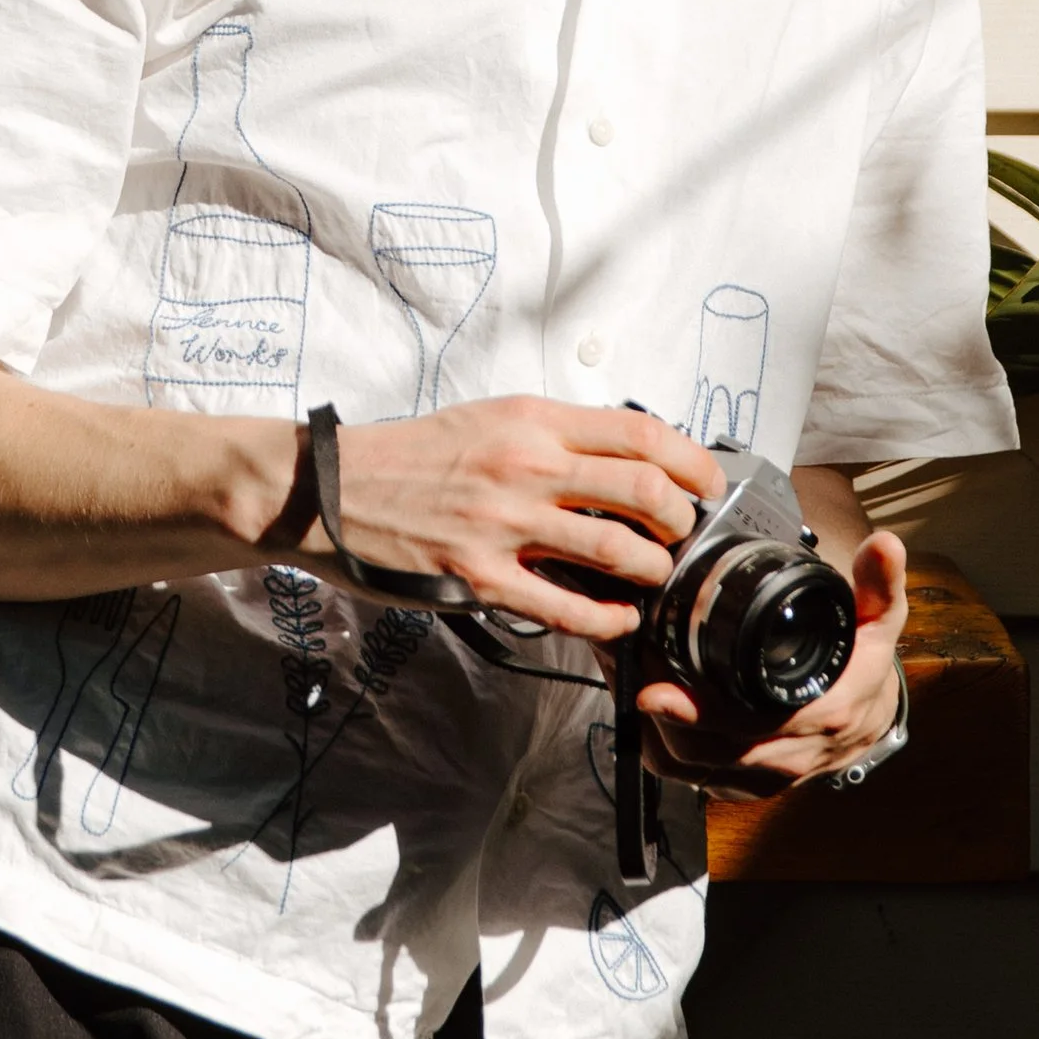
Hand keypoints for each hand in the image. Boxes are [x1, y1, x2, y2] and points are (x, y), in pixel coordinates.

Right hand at [324, 398, 722, 642]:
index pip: (641, 432)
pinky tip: (618, 619)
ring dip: (651, 570)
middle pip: (644, 489)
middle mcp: (525, 465)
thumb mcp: (490, 418)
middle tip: (681, 536)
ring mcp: (503, 523)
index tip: (707, 484)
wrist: (331, 486)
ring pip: (616, 550)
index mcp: (532, 419)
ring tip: (652, 576)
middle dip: (681, 521)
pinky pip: (565, 607)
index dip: (691, 462)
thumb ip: (555, 436)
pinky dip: (607, 619)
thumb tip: (624, 461)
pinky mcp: (479, 576)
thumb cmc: (413, 455)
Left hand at [635, 527, 908, 797]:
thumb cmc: (864, 664)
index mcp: (823, 716)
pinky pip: (692, 776)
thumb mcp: (881, 619)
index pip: (754, 726)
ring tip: (626, 681)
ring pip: (694, 769)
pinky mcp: (743, 785)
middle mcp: (791, 756)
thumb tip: (885, 545)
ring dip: (653, 732)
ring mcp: (764, 776)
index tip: (656, 688)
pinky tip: (643, 708)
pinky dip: (662, 747)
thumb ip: (879, 582)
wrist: (871, 716)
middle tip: (625, 671)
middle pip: (710, 752)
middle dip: (660, 715)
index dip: (701, 713)